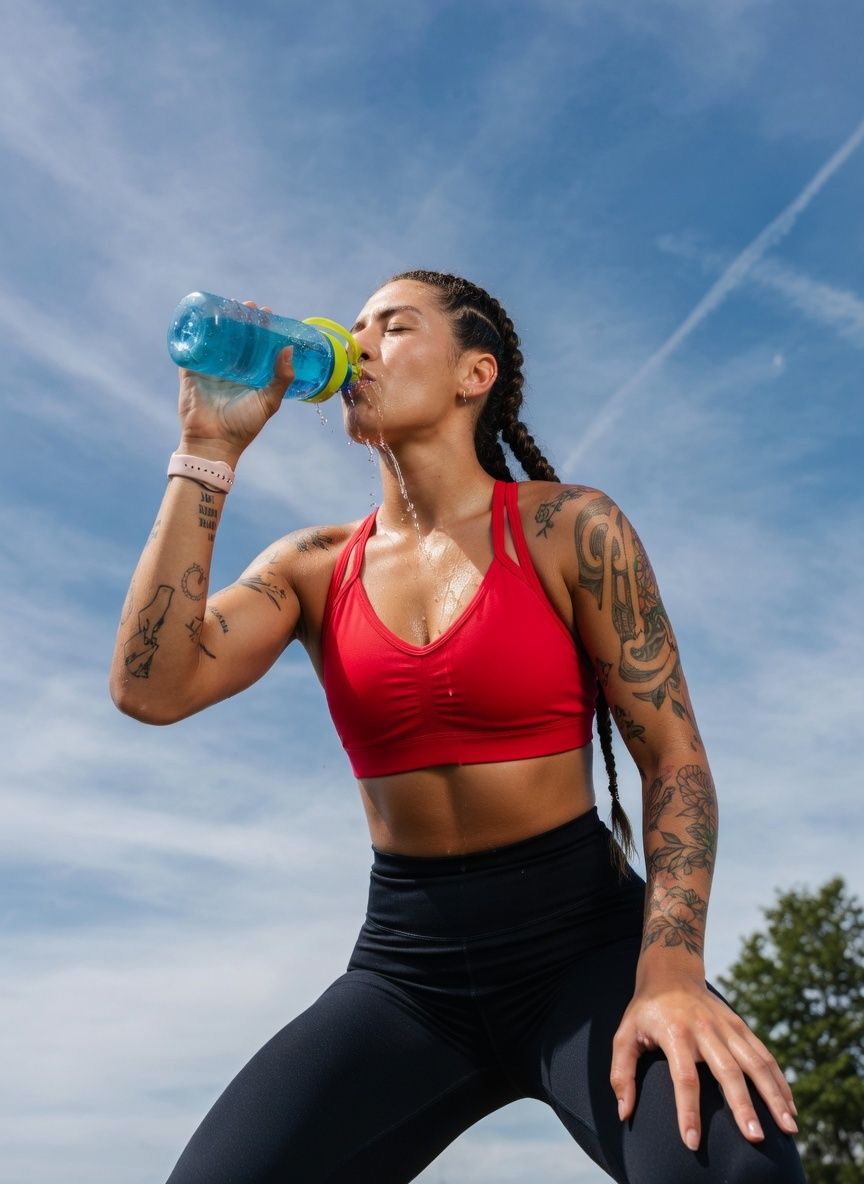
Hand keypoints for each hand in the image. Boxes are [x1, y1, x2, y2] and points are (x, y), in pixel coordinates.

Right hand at [177, 302, 294, 460]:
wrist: (214, 442)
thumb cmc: (244, 426)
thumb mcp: (269, 402)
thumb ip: (282, 378)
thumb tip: (288, 349)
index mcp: (249, 376)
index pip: (256, 346)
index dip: (261, 329)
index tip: (267, 313)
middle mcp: (230, 370)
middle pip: (236, 338)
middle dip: (241, 320)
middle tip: (248, 306)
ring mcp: (209, 370)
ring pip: (214, 339)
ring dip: (220, 321)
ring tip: (229, 305)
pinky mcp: (191, 372)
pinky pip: (191, 348)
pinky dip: (194, 333)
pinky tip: (201, 316)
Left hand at [610, 969, 797, 1150]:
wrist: (671, 972)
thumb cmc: (646, 1011)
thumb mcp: (624, 1035)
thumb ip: (621, 1073)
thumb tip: (624, 1112)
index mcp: (675, 1033)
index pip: (684, 1078)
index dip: (688, 1112)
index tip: (692, 1142)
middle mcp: (705, 1029)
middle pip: (728, 1071)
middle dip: (743, 1106)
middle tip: (755, 1138)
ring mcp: (727, 1026)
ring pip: (755, 1062)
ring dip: (773, 1095)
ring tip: (788, 1128)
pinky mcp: (741, 1026)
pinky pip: (765, 1055)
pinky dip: (780, 1081)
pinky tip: (790, 1107)